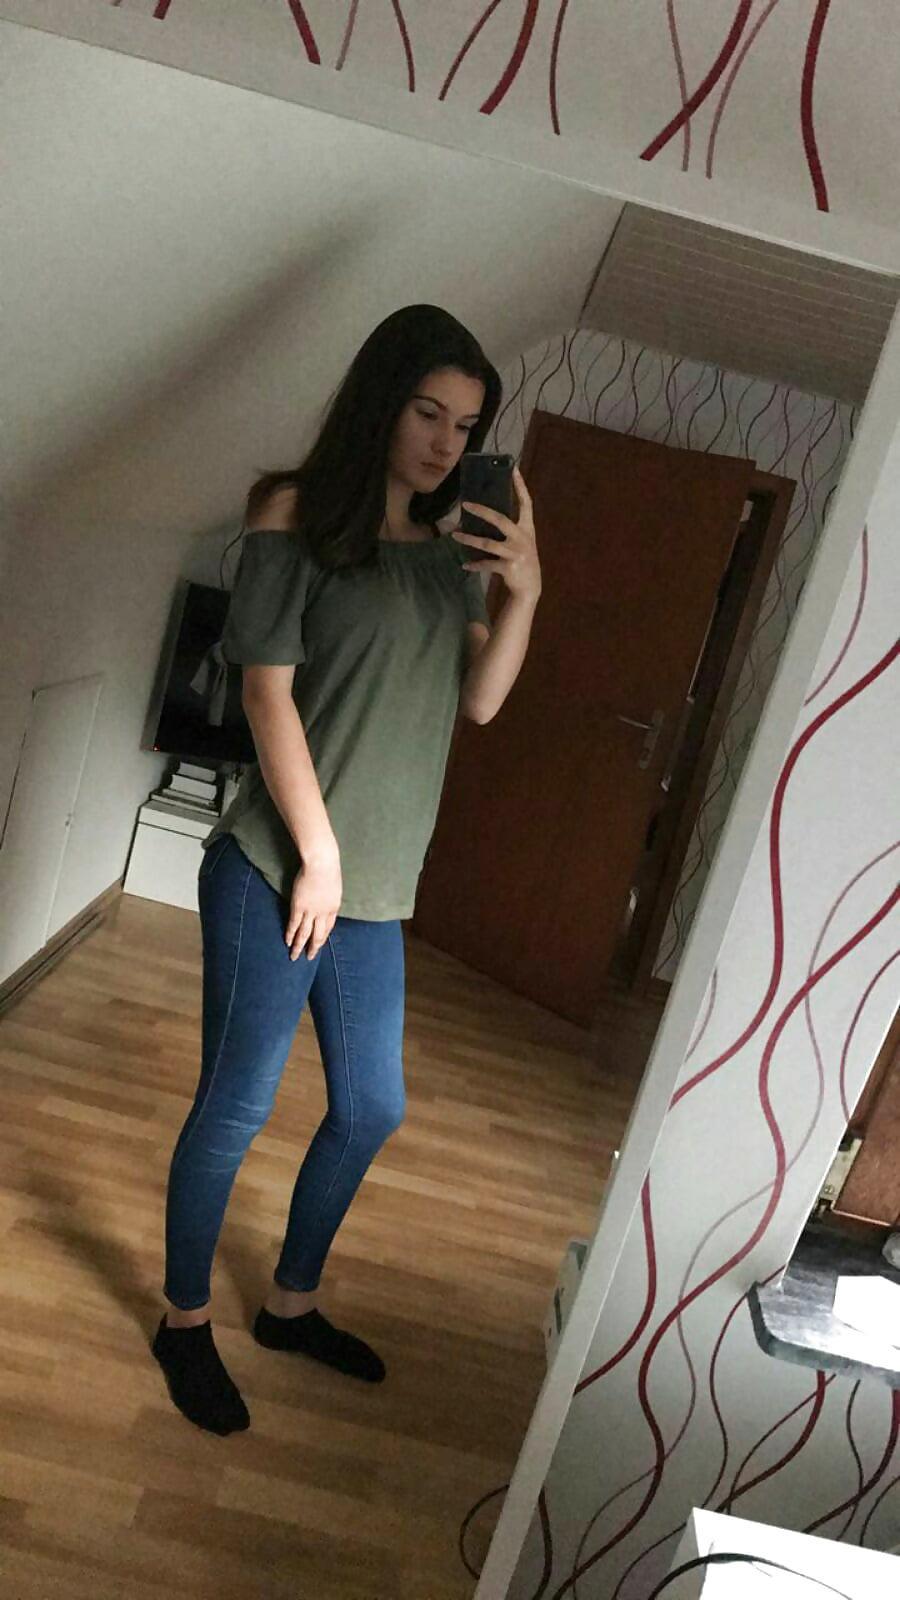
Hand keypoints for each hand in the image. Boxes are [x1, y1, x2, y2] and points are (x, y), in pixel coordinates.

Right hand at [286, 850, 341, 961]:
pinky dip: (290, 934)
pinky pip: (293, 924)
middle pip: (318, 935)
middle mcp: (323, 913)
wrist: (321, 863)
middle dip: (313, 948)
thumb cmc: (329, 868)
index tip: (318, 944)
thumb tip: (326, 898)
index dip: (322, 937)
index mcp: (333, 908)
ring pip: (304, 934)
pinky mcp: (298, 906)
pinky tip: (287, 942)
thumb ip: (329, 896)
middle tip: (309, 958)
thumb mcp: (334, 886)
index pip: (328, 928)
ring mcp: (310, 911)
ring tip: (294, 956)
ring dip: (299, 946)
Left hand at [452, 464, 540, 600]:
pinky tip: (465, 565)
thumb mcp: (521, 542)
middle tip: (465, 504)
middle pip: (500, 519)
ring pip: (488, 543)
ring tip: (455, 535)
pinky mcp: (508, 567)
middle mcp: (523, 538)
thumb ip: (509, 529)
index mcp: (527, 529)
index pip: (526, 503)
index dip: (520, 486)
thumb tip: (484, 515)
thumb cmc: (522, 560)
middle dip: (482, 511)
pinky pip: (487, 564)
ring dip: (469, 539)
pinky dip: (475, 565)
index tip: (513, 469)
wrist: (531, 588)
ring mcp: (516, 553)